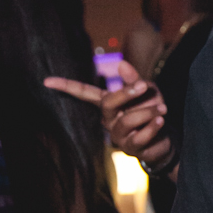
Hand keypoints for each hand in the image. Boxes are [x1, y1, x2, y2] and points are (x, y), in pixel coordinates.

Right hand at [44, 61, 174, 171]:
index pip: (84, 94)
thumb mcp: (146, 92)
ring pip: (127, 120)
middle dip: (126, 93)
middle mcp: (109, 120)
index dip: (67, 87)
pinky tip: (161, 121)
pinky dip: (153, 126)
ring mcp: (118, 136)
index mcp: (108, 104)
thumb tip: (120, 63)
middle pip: (107, 103)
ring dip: (148, 112)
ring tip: (163, 109)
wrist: (166, 139)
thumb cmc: (151, 111)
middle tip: (144, 86)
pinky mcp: (131, 149)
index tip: (47, 81)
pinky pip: (140, 136)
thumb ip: (133, 79)